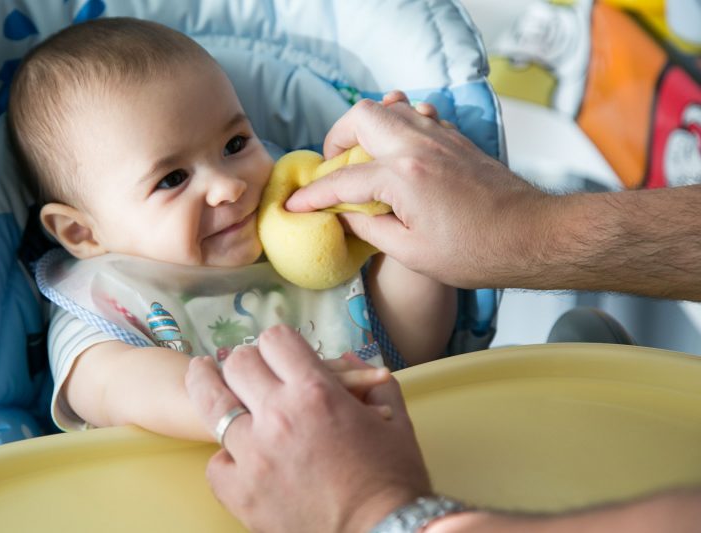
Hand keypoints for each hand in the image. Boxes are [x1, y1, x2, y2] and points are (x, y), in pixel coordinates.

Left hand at [185, 325, 431, 532]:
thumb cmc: (393, 480)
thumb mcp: (395, 420)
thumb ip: (372, 382)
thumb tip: (347, 362)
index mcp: (316, 391)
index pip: (276, 340)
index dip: (278, 343)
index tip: (278, 352)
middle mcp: (278, 415)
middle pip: (239, 364)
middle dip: (246, 362)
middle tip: (247, 369)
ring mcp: (253, 455)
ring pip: (212, 405)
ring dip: (208, 385)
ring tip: (200, 372)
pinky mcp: (240, 493)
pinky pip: (216, 461)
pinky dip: (226, 456)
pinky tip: (233, 452)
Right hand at [285, 95, 549, 288]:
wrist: (531, 236)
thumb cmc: (475, 253)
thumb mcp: (412, 253)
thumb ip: (370, 229)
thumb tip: (345, 216)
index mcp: (403, 177)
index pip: (342, 180)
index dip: (313, 195)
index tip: (294, 206)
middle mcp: (418, 146)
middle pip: (361, 117)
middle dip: (337, 139)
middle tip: (333, 168)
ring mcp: (440, 137)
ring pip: (391, 108)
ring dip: (367, 128)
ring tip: (362, 159)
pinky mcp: (456, 139)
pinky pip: (418, 116)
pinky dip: (398, 127)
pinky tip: (399, 154)